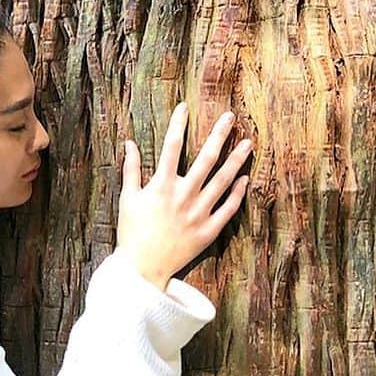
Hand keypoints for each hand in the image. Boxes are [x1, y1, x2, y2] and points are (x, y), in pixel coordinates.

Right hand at [117, 103, 251, 289]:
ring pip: (223, 181)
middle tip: (230, 117)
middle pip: (206, 158)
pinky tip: (246, 178)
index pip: (171, 146)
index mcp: (161, 185)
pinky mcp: (208, 230)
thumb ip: (131, 169)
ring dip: (237, 160)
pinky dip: (238, 194)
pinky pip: (228, 209)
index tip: (185, 107)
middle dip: (219, 135)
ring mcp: (199, 213)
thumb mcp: (127, 198)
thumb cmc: (132, 232)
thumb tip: (128, 143)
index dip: (178, 124)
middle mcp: (183, 195)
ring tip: (248, 143)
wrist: (143, 268)